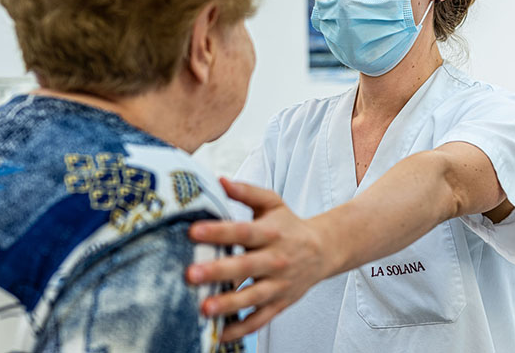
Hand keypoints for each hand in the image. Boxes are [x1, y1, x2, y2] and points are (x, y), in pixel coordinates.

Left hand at [186, 178, 330, 341]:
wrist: (323, 250)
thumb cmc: (289, 224)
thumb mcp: (271, 202)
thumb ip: (246, 191)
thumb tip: (219, 180)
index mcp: (270, 233)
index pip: (242, 231)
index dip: (219, 231)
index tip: (193, 231)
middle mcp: (275, 259)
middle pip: (245, 266)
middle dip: (218, 271)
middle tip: (191, 275)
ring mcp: (278, 284)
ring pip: (253, 297)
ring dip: (228, 304)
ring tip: (204, 309)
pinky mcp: (280, 303)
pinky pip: (261, 319)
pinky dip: (243, 329)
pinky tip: (222, 334)